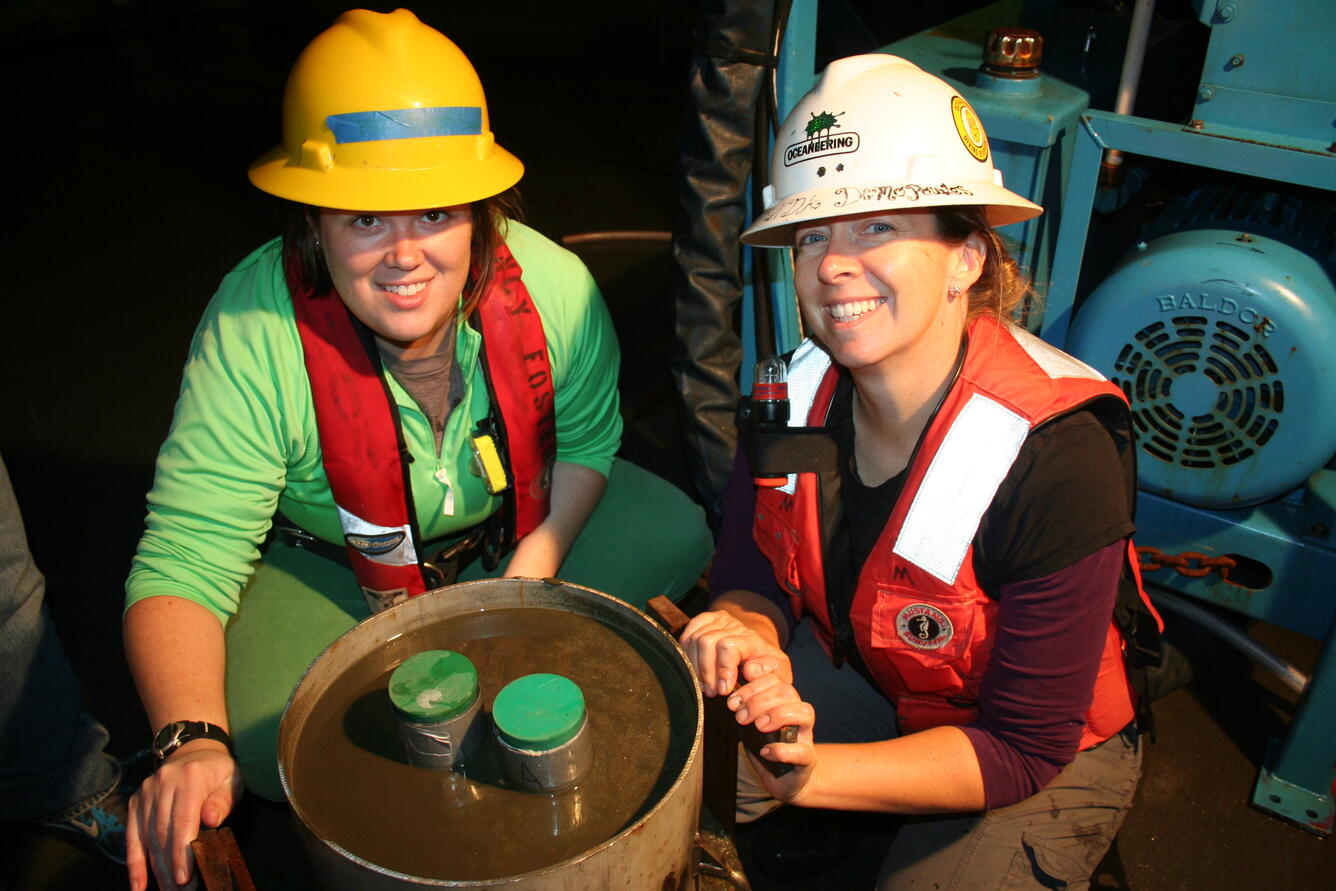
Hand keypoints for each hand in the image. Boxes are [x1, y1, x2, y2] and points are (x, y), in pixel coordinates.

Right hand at [126, 743, 242, 890]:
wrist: (193, 749)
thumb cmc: (217, 771)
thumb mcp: (231, 780)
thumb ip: (223, 800)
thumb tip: (211, 820)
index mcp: (189, 778)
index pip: (183, 820)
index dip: (182, 852)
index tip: (185, 878)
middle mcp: (162, 784)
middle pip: (163, 833)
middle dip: (170, 868)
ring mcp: (146, 793)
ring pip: (147, 838)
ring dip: (155, 870)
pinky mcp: (135, 802)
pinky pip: (132, 837)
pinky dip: (134, 864)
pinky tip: (139, 886)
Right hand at [679, 609, 790, 696]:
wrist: (756, 648)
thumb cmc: (765, 665)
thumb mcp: (778, 672)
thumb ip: (770, 673)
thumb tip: (750, 670)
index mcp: (752, 638)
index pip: (728, 646)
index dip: (722, 669)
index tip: (723, 690)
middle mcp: (734, 625)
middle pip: (707, 642)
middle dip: (706, 672)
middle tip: (711, 692)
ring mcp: (717, 621)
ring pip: (695, 639)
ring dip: (696, 667)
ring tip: (704, 685)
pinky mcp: (704, 620)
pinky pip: (687, 635)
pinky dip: (687, 655)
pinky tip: (696, 670)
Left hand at [728, 671, 816, 802]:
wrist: (784, 781)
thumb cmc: (764, 748)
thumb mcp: (749, 724)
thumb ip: (742, 708)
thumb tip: (723, 694)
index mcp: (783, 702)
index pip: (776, 678)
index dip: (755, 681)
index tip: (733, 694)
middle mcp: (797, 715)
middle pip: (788, 691)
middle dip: (759, 700)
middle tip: (740, 715)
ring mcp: (806, 736)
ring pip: (804, 712)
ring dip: (776, 715)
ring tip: (756, 726)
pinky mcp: (808, 760)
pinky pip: (802, 750)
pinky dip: (781, 750)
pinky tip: (764, 752)